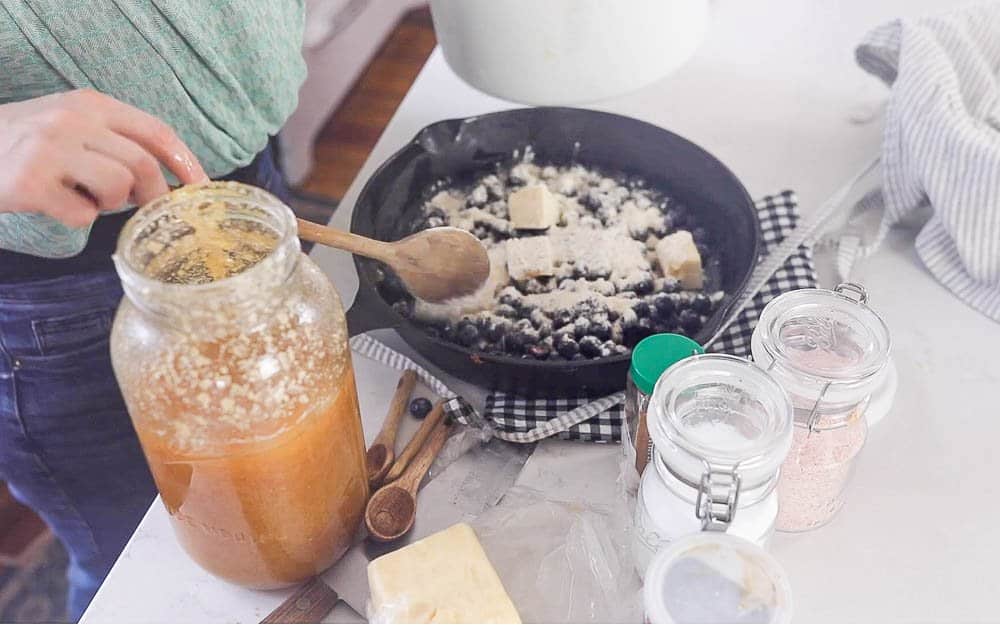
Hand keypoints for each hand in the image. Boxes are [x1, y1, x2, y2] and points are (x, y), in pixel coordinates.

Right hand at [0, 89, 207, 227]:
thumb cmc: (29, 144)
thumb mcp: (74, 125)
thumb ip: (117, 142)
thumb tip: (172, 183)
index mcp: (91, 103)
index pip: (157, 132)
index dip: (186, 163)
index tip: (202, 189)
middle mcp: (73, 120)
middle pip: (144, 165)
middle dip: (152, 195)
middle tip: (140, 207)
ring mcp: (50, 149)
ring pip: (119, 188)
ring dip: (109, 204)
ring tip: (83, 195)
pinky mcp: (31, 182)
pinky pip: (82, 214)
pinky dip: (76, 218)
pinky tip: (55, 204)